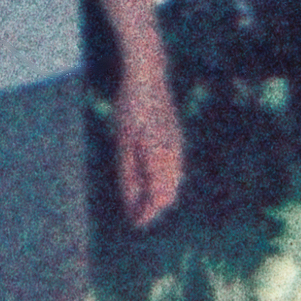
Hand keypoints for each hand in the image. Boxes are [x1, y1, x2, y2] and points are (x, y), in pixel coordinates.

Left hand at [110, 49, 185, 229]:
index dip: (146, 214)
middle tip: (135, 214)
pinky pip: (174, 169)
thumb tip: (130, 204)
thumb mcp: (122, 143)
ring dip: (158, 194)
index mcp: (161, 158)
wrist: (148, 76)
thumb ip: (128, 175)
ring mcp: (178, 145)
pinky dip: (162, 180)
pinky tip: (148, 176)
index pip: (158, 199)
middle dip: (153, 207)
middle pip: (168, 194)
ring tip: (138, 198)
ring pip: (173, 182)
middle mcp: (174, 155)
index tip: (134, 223)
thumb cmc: (130, 108)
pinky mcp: (176, 138)